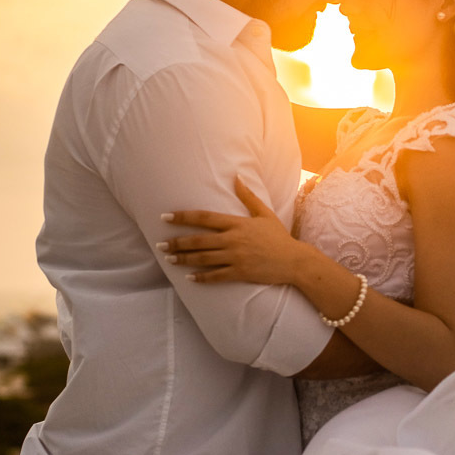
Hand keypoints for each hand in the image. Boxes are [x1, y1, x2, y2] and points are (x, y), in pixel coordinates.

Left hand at [157, 177, 301, 284]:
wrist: (294, 260)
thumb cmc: (279, 237)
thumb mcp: (264, 213)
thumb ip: (248, 196)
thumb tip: (236, 177)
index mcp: (237, 223)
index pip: (204, 218)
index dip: (183, 217)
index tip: (166, 217)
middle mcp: (233, 239)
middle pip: (198, 240)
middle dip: (177, 242)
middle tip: (159, 245)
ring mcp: (236, 257)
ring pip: (203, 258)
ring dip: (184, 259)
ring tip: (169, 259)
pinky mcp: (240, 272)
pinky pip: (216, 276)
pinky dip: (201, 278)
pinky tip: (189, 278)